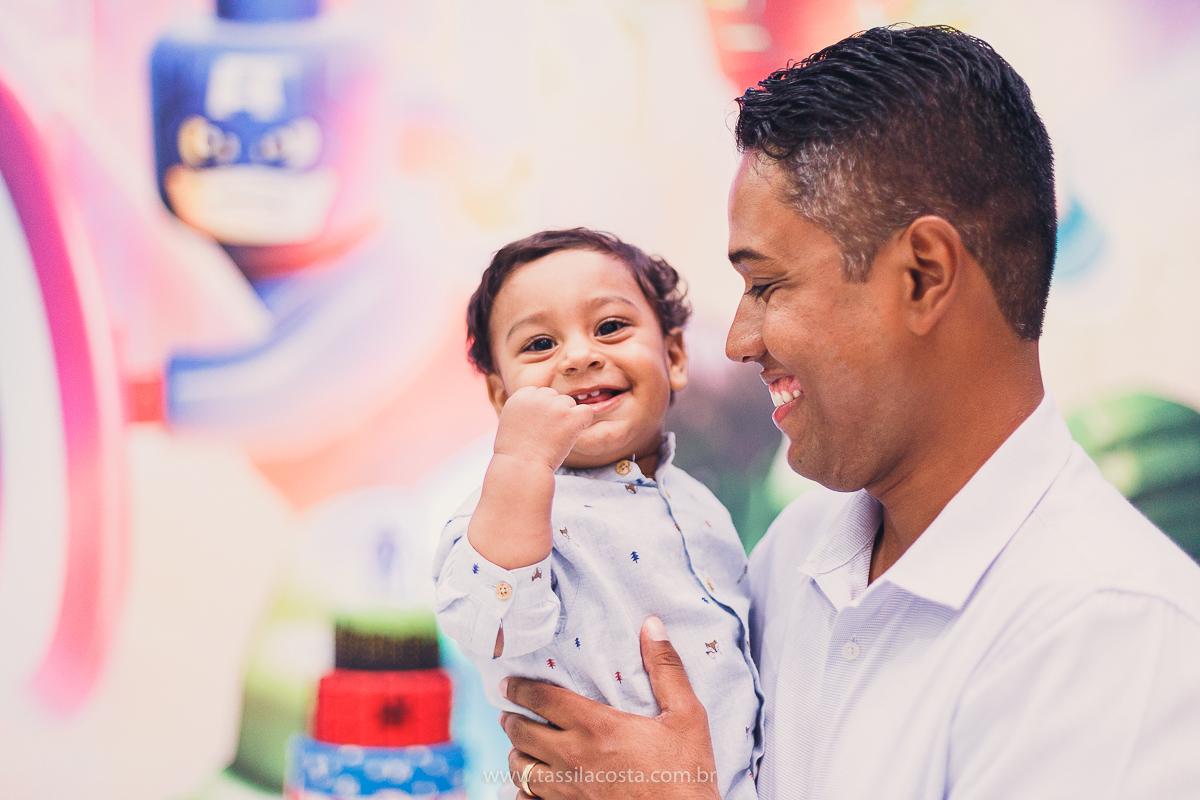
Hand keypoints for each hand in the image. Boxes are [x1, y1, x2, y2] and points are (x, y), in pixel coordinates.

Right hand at [494, 386, 594, 471]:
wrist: (521, 467)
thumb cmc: (515, 453)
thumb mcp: (511, 423)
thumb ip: (525, 409)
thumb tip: (543, 407)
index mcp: (520, 396)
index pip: (538, 392)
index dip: (541, 409)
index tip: (537, 426)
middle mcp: (537, 397)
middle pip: (554, 396)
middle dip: (554, 412)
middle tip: (547, 433)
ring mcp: (555, 405)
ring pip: (569, 403)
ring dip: (567, 418)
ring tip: (555, 438)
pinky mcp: (570, 416)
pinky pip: (586, 411)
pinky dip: (584, 421)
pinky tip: (574, 433)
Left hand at [500, 617, 718, 799]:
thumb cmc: (686, 774)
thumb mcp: (687, 716)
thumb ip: (666, 668)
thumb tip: (652, 625)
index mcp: (596, 727)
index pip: (542, 699)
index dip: (519, 688)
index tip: (508, 683)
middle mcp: (572, 758)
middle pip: (521, 733)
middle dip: (511, 719)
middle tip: (509, 712)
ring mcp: (567, 792)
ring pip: (520, 769)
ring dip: (515, 753)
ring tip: (518, 746)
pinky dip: (524, 791)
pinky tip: (531, 786)